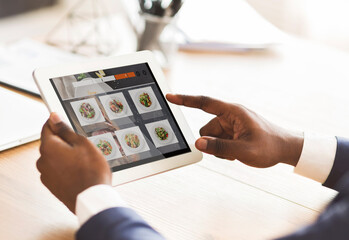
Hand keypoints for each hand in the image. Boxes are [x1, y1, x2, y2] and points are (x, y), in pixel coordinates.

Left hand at [37, 113, 111, 212]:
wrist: (92, 198)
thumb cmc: (90, 171)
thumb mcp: (82, 144)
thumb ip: (65, 130)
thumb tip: (54, 118)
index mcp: (48, 147)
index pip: (47, 127)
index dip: (58, 123)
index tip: (67, 124)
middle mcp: (43, 160)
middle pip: (52, 143)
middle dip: (65, 142)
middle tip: (83, 147)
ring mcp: (46, 174)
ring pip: (55, 157)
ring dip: (66, 156)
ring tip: (84, 162)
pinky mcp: (52, 185)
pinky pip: (57, 170)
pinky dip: (66, 168)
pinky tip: (80, 171)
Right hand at [166, 94, 303, 167]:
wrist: (286, 149)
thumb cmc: (269, 146)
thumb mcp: (244, 150)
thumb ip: (219, 147)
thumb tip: (198, 143)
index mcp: (233, 112)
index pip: (205, 103)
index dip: (186, 100)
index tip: (170, 97)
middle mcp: (229, 116)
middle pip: (206, 129)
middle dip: (211, 143)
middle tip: (228, 152)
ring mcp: (230, 124)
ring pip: (210, 137)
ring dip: (218, 148)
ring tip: (236, 152)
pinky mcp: (232, 132)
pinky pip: (217, 141)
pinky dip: (223, 149)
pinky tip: (237, 152)